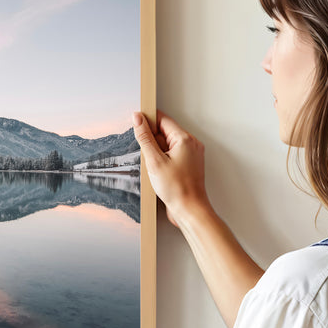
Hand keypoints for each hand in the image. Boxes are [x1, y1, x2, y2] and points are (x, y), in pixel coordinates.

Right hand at [132, 110, 210, 227]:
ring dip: (157, 153)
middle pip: (165, 132)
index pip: (163, 119)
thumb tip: (138, 118)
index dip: (148, 121)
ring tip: (156, 168)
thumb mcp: (154, 161)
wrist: (189, 209)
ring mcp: (191, 154)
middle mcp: (191, 144)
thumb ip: (145, 137)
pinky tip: (160, 173)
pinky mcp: (188, 164)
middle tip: (149, 158)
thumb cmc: (177, 188)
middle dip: (152, 142)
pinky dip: (162, 161)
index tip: (136, 124)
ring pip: (167, 145)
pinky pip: (172, 155)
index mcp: (185, 139)